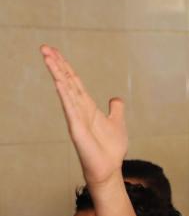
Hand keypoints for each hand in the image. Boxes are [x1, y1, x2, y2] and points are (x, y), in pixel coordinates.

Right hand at [40, 45, 126, 186]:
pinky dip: (65, 95)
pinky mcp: (77, 129)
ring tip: (47, 58)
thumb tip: (116, 98)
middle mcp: (79, 109)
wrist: (109, 169)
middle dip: (57, 64)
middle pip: (66, 82)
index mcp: (88, 106)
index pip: (74, 81)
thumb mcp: (118, 123)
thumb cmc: (111, 148)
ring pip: (65, 91)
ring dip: (57, 74)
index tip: (54, 50)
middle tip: (44, 47)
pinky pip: (70, 109)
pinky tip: (59, 82)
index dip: (65, 66)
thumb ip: (116, 110)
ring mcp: (76, 118)